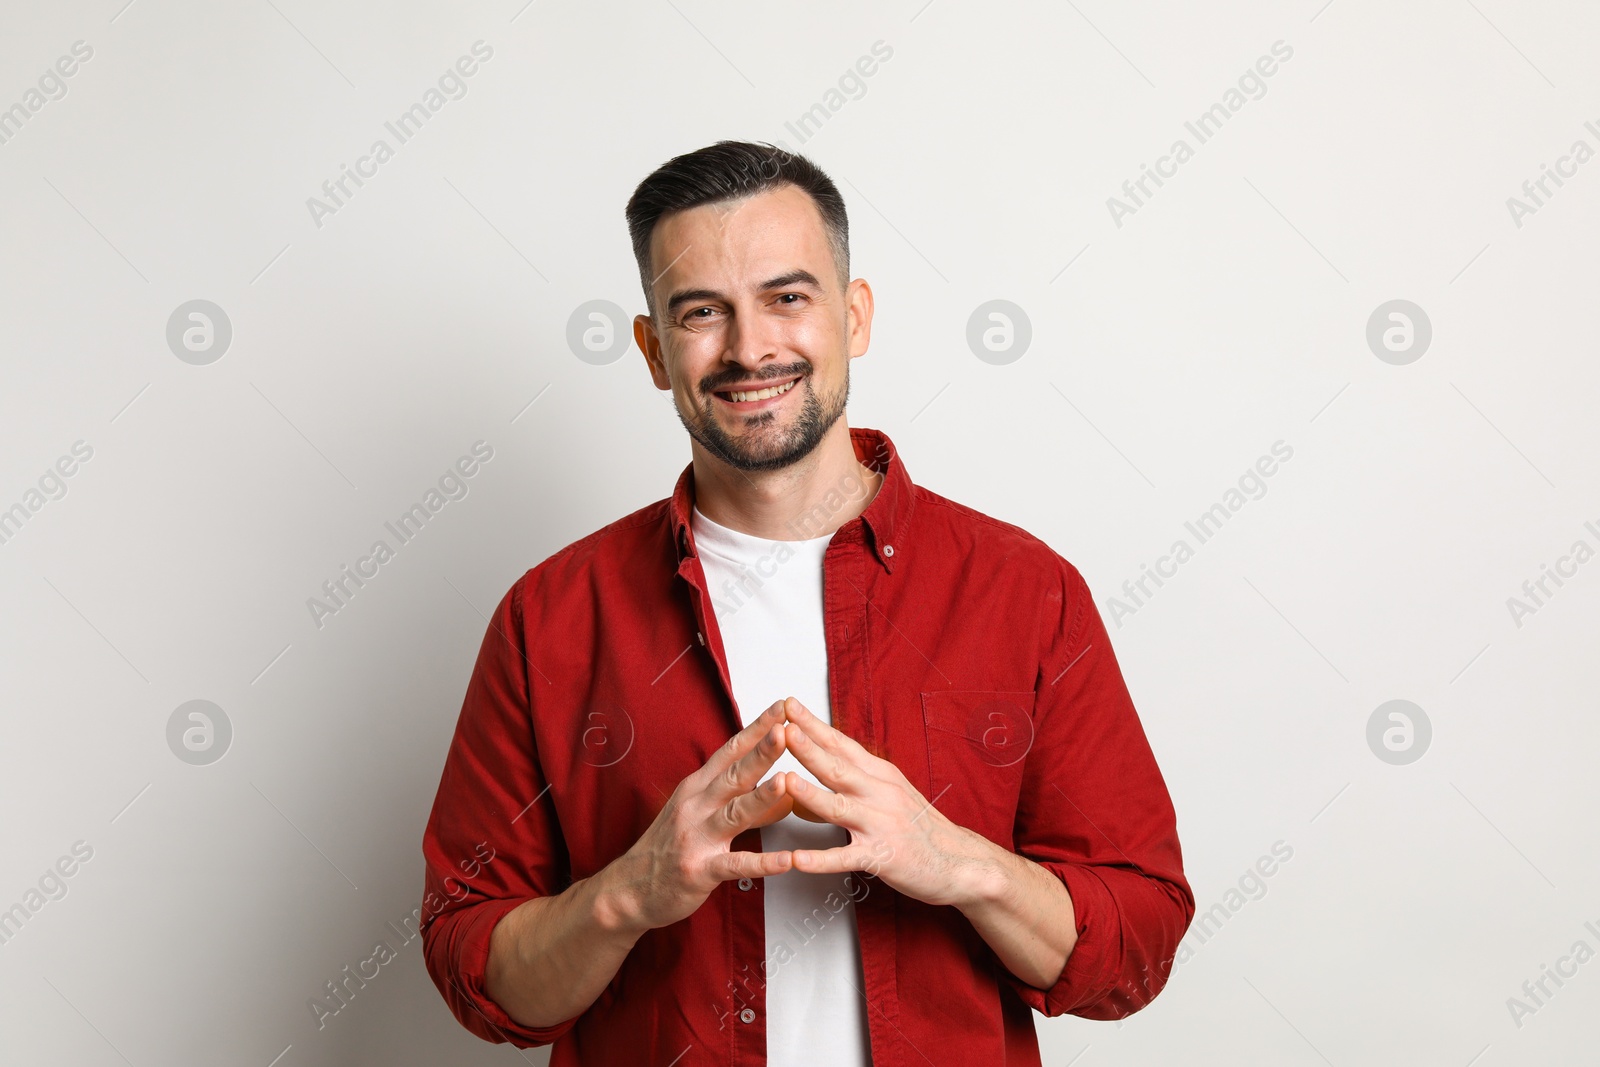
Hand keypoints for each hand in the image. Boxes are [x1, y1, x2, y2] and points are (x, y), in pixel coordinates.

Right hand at [607, 699, 797, 931]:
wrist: (628, 890)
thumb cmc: (667, 848)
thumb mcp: (697, 813)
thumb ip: (736, 798)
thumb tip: (780, 785)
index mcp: (697, 788)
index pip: (731, 751)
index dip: (756, 729)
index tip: (782, 707)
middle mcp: (696, 806)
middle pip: (734, 774)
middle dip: (762, 751)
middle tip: (787, 729)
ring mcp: (697, 838)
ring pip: (734, 813)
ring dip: (761, 797)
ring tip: (787, 782)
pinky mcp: (699, 870)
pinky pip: (735, 865)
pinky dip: (762, 864)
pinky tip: (786, 860)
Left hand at [776, 697, 998, 907]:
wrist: (960, 861)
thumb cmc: (921, 826)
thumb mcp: (891, 790)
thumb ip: (855, 777)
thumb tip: (817, 764)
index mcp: (879, 775)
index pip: (841, 744)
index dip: (813, 725)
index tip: (789, 706)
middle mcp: (879, 795)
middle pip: (837, 768)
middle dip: (808, 748)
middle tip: (782, 729)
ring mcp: (880, 825)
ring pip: (840, 807)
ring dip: (811, 794)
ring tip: (785, 781)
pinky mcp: (882, 857)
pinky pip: (846, 858)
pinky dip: (821, 860)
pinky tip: (798, 860)